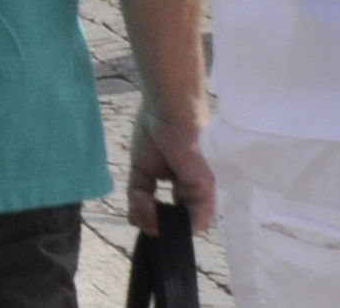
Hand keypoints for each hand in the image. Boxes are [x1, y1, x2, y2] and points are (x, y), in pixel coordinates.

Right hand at [127, 97, 216, 233]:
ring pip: (186, 226)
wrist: (166, 113)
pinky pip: (193, 220)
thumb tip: (134, 220)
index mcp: (183, 185)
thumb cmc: (155, 133)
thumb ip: (140, 196)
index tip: (134, 217)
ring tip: (140, 208)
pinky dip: (166, 218)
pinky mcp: (205, 190)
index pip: (174, 213)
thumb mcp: (141, 171)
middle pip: (179, 223)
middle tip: (136, 217)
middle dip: (154, 225)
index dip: (154, 219)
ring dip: (158, 223)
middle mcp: (195, 192)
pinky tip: (148, 204)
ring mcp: (202, 192)